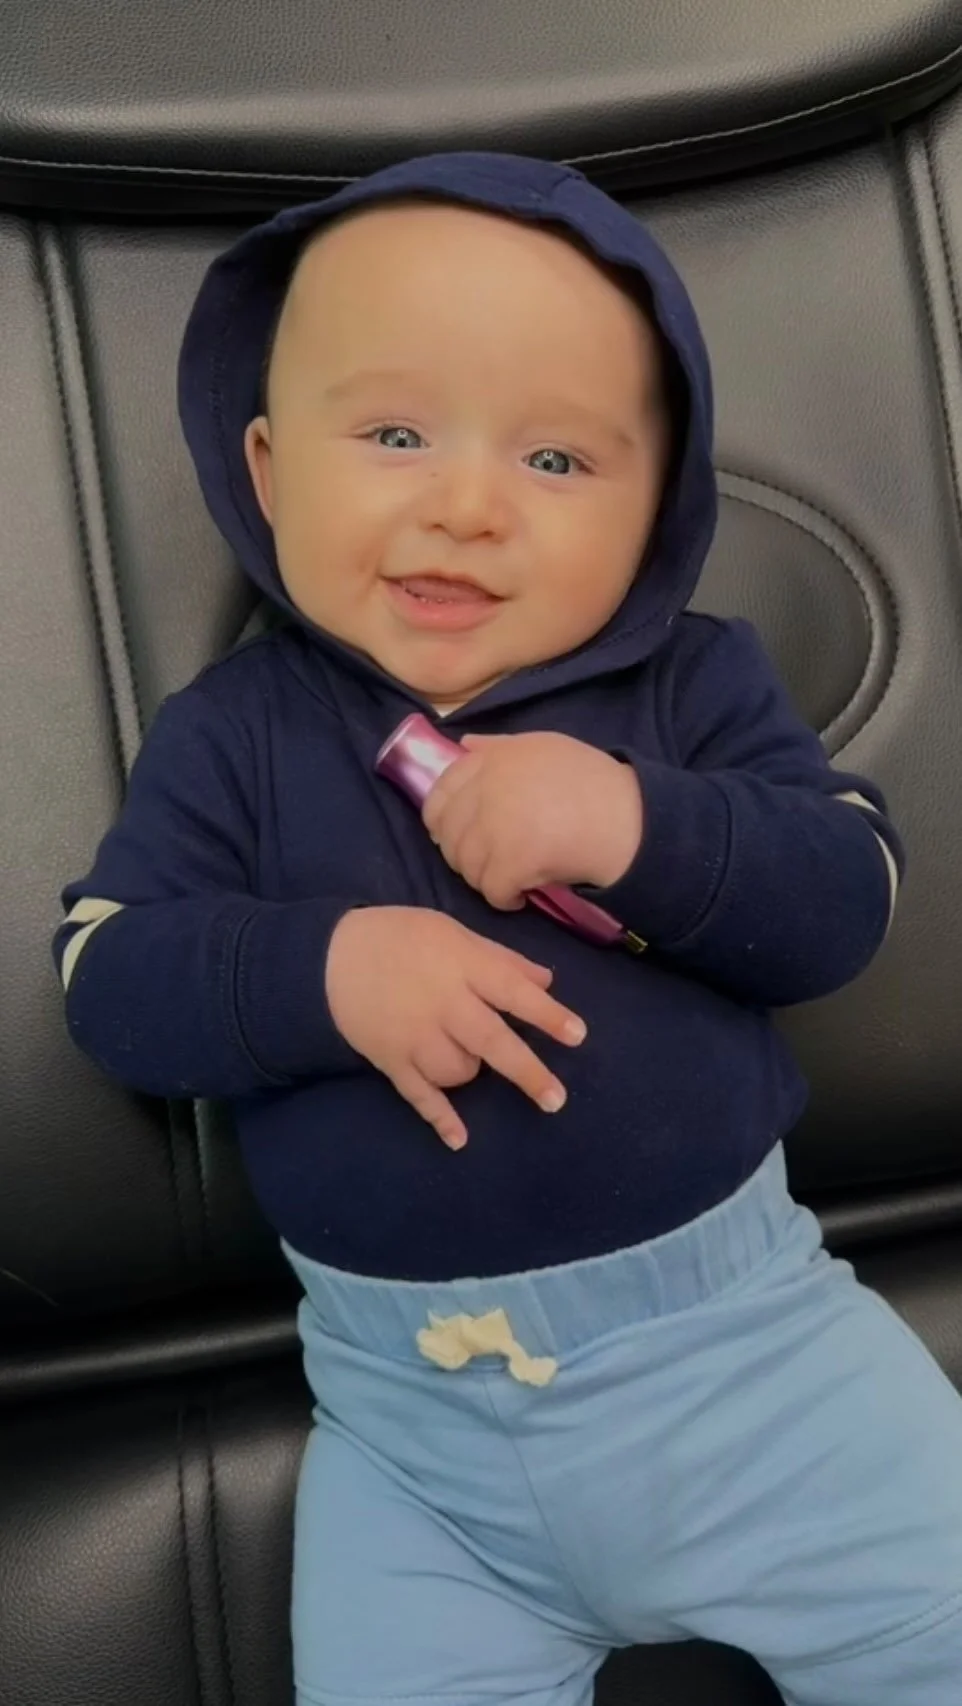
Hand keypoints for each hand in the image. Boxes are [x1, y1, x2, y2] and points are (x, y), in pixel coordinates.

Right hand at [325, 906, 586, 1149]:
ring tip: (471, 1059)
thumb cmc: (401, 938)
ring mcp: (415, 1036)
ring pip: (459, 1071)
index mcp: (461, 966)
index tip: (578, 1035)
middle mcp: (442, 1004)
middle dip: (526, 1071)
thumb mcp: (452, 933)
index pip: (512, 991)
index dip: (547, 1014)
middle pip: (492, 1041)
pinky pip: (419, 1094)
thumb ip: (500, 959)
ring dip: (473, 1072)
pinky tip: (459, 1139)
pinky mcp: (391, 1060)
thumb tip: (547, 982)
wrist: (329, 957)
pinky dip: (439, 1118)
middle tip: (556, 1100)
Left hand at [422, 732, 642, 910]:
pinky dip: (503, 899)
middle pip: (449, 832)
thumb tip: (464, 745)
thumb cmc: (593, 783)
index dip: (440, 818)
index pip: (441, 790)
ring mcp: (498, 826)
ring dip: (483, 879)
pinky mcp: (513, 861)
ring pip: (466, 865)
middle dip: (462, 854)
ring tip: (506, 880)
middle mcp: (489, 788)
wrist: (629, 820)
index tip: (453, 835)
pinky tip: (518, 897)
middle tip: (485, 864)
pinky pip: (491, 890)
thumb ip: (500, 747)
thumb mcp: (545, 748)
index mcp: (495, 759)